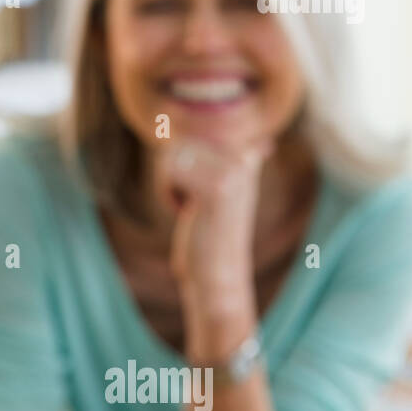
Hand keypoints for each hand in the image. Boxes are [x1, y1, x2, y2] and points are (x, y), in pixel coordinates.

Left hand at [151, 135, 272, 333]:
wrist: (217, 275)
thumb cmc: (208, 236)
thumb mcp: (214, 192)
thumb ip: (217, 162)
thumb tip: (242, 138)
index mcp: (245, 156)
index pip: (192, 135)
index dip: (179, 164)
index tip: (197, 195)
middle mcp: (243, 158)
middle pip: (177, 143)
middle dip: (170, 176)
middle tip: (193, 205)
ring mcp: (233, 170)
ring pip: (170, 155)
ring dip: (167, 185)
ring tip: (191, 208)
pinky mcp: (218, 186)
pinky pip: (168, 171)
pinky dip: (166, 194)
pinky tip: (187, 213)